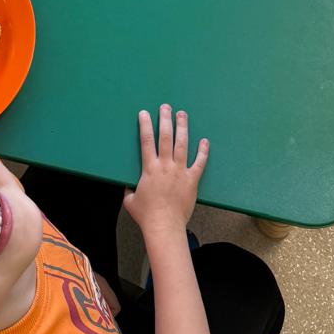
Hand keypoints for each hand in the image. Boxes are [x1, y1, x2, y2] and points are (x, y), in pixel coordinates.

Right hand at [123, 105, 207, 237]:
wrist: (164, 227)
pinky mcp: (192, 180)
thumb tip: (128, 184)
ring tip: (182, 115)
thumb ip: (129, 189)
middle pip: (165, 137)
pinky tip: (205, 141)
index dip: (145, 125)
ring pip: (182, 144)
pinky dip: (203, 151)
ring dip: (182, 127)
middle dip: (165, 119)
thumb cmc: (146, 215)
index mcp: (149, 168)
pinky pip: (199, 163)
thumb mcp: (130, 200)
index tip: (144, 113)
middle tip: (166, 106)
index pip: (146, 141)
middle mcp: (166, 165)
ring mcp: (180, 171)